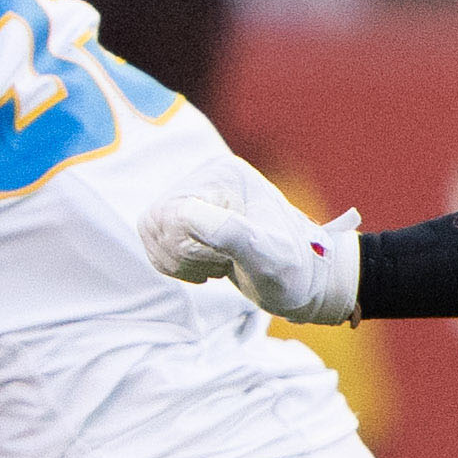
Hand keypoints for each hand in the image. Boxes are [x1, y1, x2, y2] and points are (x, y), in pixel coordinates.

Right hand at [140, 171, 361, 324]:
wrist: (305, 282)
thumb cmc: (295, 271)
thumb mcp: (273, 258)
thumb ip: (234, 234)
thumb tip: (188, 216)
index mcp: (226, 174)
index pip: (176, 215)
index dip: (195, 248)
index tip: (229, 258)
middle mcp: (206, 176)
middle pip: (158, 222)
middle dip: (188, 256)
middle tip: (226, 263)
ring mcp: (193, 194)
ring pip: (151, 231)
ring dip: (180, 261)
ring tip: (221, 264)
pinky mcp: (183, 216)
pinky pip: (153, 241)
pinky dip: (174, 263)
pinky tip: (208, 265)